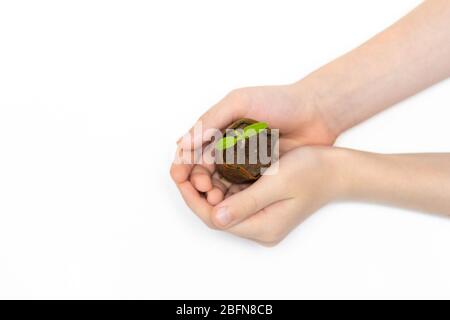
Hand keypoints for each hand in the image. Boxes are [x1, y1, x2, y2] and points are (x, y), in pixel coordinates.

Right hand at [171, 85, 337, 205]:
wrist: (316, 112)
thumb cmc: (279, 101)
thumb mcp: (240, 102)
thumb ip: (211, 120)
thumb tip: (182, 143)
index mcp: (218, 127)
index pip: (191, 150)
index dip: (183, 164)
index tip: (180, 175)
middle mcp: (228, 146)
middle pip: (203, 169)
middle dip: (198, 180)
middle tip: (203, 188)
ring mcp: (244, 161)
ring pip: (220, 182)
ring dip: (214, 191)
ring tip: (214, 197)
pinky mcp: (260, 173)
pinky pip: (241, 187)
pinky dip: (233, 194)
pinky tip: (231, 200)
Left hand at [173, 147, 343, 245]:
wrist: (337, 169)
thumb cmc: (312, 173)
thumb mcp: (277, 184)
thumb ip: (245, 204)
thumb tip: (214, 216)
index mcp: (261, 226)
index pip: (214, 218)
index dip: (192, 197)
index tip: (179, 175)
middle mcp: (258, 226)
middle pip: (215, 211)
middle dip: (197, 189)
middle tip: (183, 166)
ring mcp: (260, 215)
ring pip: (223, 201)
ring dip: (209, 183)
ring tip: (197, 162)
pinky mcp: (262, 203)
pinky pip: (234, 194)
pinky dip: (222, 180)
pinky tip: (215, 164)